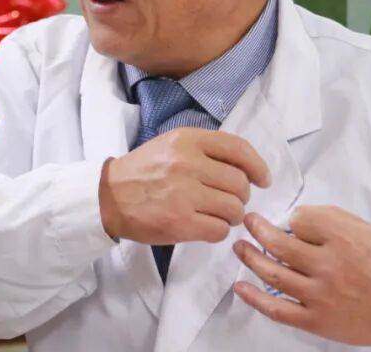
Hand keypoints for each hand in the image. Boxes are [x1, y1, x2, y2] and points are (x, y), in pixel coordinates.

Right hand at [98, 128, 270, 244]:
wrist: (108, 196)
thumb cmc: (143, 170)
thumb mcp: (172, 144)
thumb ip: (206, 149)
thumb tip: (247, 168)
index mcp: (187, 140)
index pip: (238, 149)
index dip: (258, 166)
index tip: (262, 179)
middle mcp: (187, 163)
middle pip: (239, 184)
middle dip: (240, 196)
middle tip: (227, 201)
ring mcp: (184, 194)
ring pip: (234, 209)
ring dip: (231, 215)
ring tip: (216, 214)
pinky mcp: (180, 222)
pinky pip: (220, 230)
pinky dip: (218, 231)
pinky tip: (206, 226)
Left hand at [232, 206, 370, 350]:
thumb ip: (335, 221)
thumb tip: (300, 218)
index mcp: (344, 239)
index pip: (299, 218)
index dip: (293, 217)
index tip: (291, 220)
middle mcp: (328, 265)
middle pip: (278, 242)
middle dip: (257, 228)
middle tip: (248, 221)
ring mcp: (320, 295)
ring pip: (271, 272)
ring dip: (249, 256)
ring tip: (239, 246)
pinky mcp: (317, 320)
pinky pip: (277, 308)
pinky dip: (253, 297)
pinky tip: (240, 286)